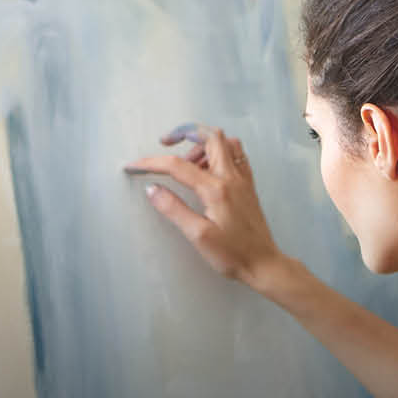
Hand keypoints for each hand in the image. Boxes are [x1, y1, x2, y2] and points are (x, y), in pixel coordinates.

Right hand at [125, 123, 286, 286]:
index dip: (151, 163)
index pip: (177, 165)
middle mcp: (231, 177)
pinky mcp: (248, 186)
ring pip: (225, 142)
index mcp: (215, 189)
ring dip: (203, 143)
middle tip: (166, 144)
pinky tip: (209, 167)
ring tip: (187, 162)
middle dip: (184, 133)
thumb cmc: (232, 254)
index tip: (134, 166)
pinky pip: (237, 155)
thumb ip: (173, 209)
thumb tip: (152, 189)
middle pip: (209, 137)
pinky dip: (220, 151)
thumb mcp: (198, 235)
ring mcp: (243, 179)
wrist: (263, 264)